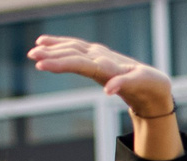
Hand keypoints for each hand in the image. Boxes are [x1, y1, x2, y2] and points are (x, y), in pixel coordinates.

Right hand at [26, 34, 171, 115]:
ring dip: (52, 49)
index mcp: (107, 63)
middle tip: (32, 57)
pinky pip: (74, 47)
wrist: (154, 81)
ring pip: (70, 48)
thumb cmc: (147, 83)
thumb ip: (124, 84)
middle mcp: (99, 55)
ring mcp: (97, 53)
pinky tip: (45, 43)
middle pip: (71, 53)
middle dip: (51, 55)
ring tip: (33, 51)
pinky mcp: (95, 55)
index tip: (42, 65)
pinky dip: (59, 44)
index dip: (59, 63)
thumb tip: (108, 90)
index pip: (78, 62)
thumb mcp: (139, 85)